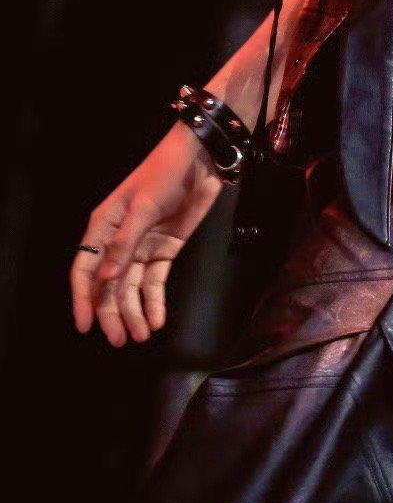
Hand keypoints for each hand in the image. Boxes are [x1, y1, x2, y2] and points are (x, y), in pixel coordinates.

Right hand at [70, 121, 225, 346]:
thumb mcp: (143, 207)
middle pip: (108, 285)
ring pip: (131, 288)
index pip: (85, 268)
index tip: (85, 326)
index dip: (82, 298)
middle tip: (119, 340)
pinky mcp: (164, 251)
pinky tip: (157, 320)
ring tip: (141, 336)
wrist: (200, 161)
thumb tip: (106, 279)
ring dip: (134, 313)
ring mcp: (141, 247)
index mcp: (104, 226)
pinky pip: (154, 282)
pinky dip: (155, 302)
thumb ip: (125, 243)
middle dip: (111, 313)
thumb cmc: (165, 175)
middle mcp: (118, 241)